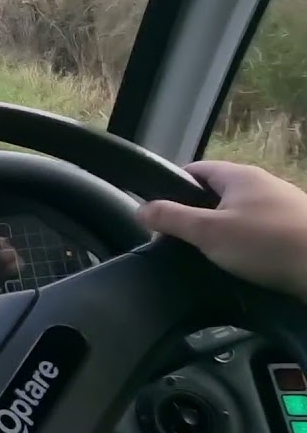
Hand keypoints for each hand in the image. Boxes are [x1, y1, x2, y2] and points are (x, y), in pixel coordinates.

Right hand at [136, 161, 306, 302]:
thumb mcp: (208, 232)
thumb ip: (170, 218)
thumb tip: (140, 209)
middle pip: (217, 193)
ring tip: (212, 255)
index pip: (194, 170)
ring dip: (224, 231)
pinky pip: (261, 229)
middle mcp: (262, 183)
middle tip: (183, 241)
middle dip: (197, 215)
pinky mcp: (297, 227)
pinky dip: (248, 242)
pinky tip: (245, 262)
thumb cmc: (265, 243)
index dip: (172, 188)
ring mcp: (284, 205)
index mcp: (238, 175)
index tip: (160, 215)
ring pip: (240, 212)